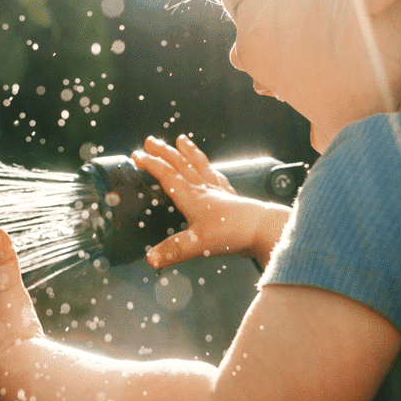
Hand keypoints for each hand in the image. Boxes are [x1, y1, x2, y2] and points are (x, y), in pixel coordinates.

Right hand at [132, 135, 290, 268]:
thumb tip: (150, 259)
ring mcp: (219, 192)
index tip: (137, 155)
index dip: (151, 164)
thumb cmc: (231, 233)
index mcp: (192, 196)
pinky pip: (218, 178)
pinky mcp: (232, 199)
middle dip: (165, 152)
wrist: (263, 229)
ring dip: (189, 153)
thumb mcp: (198, 244)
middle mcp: (204, 189)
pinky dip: (212, 170)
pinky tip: (213, 170)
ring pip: (200, 166)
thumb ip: (173, 250)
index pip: (167, 175)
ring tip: (183, 140)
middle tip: (151, 140)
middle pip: (181, 165)